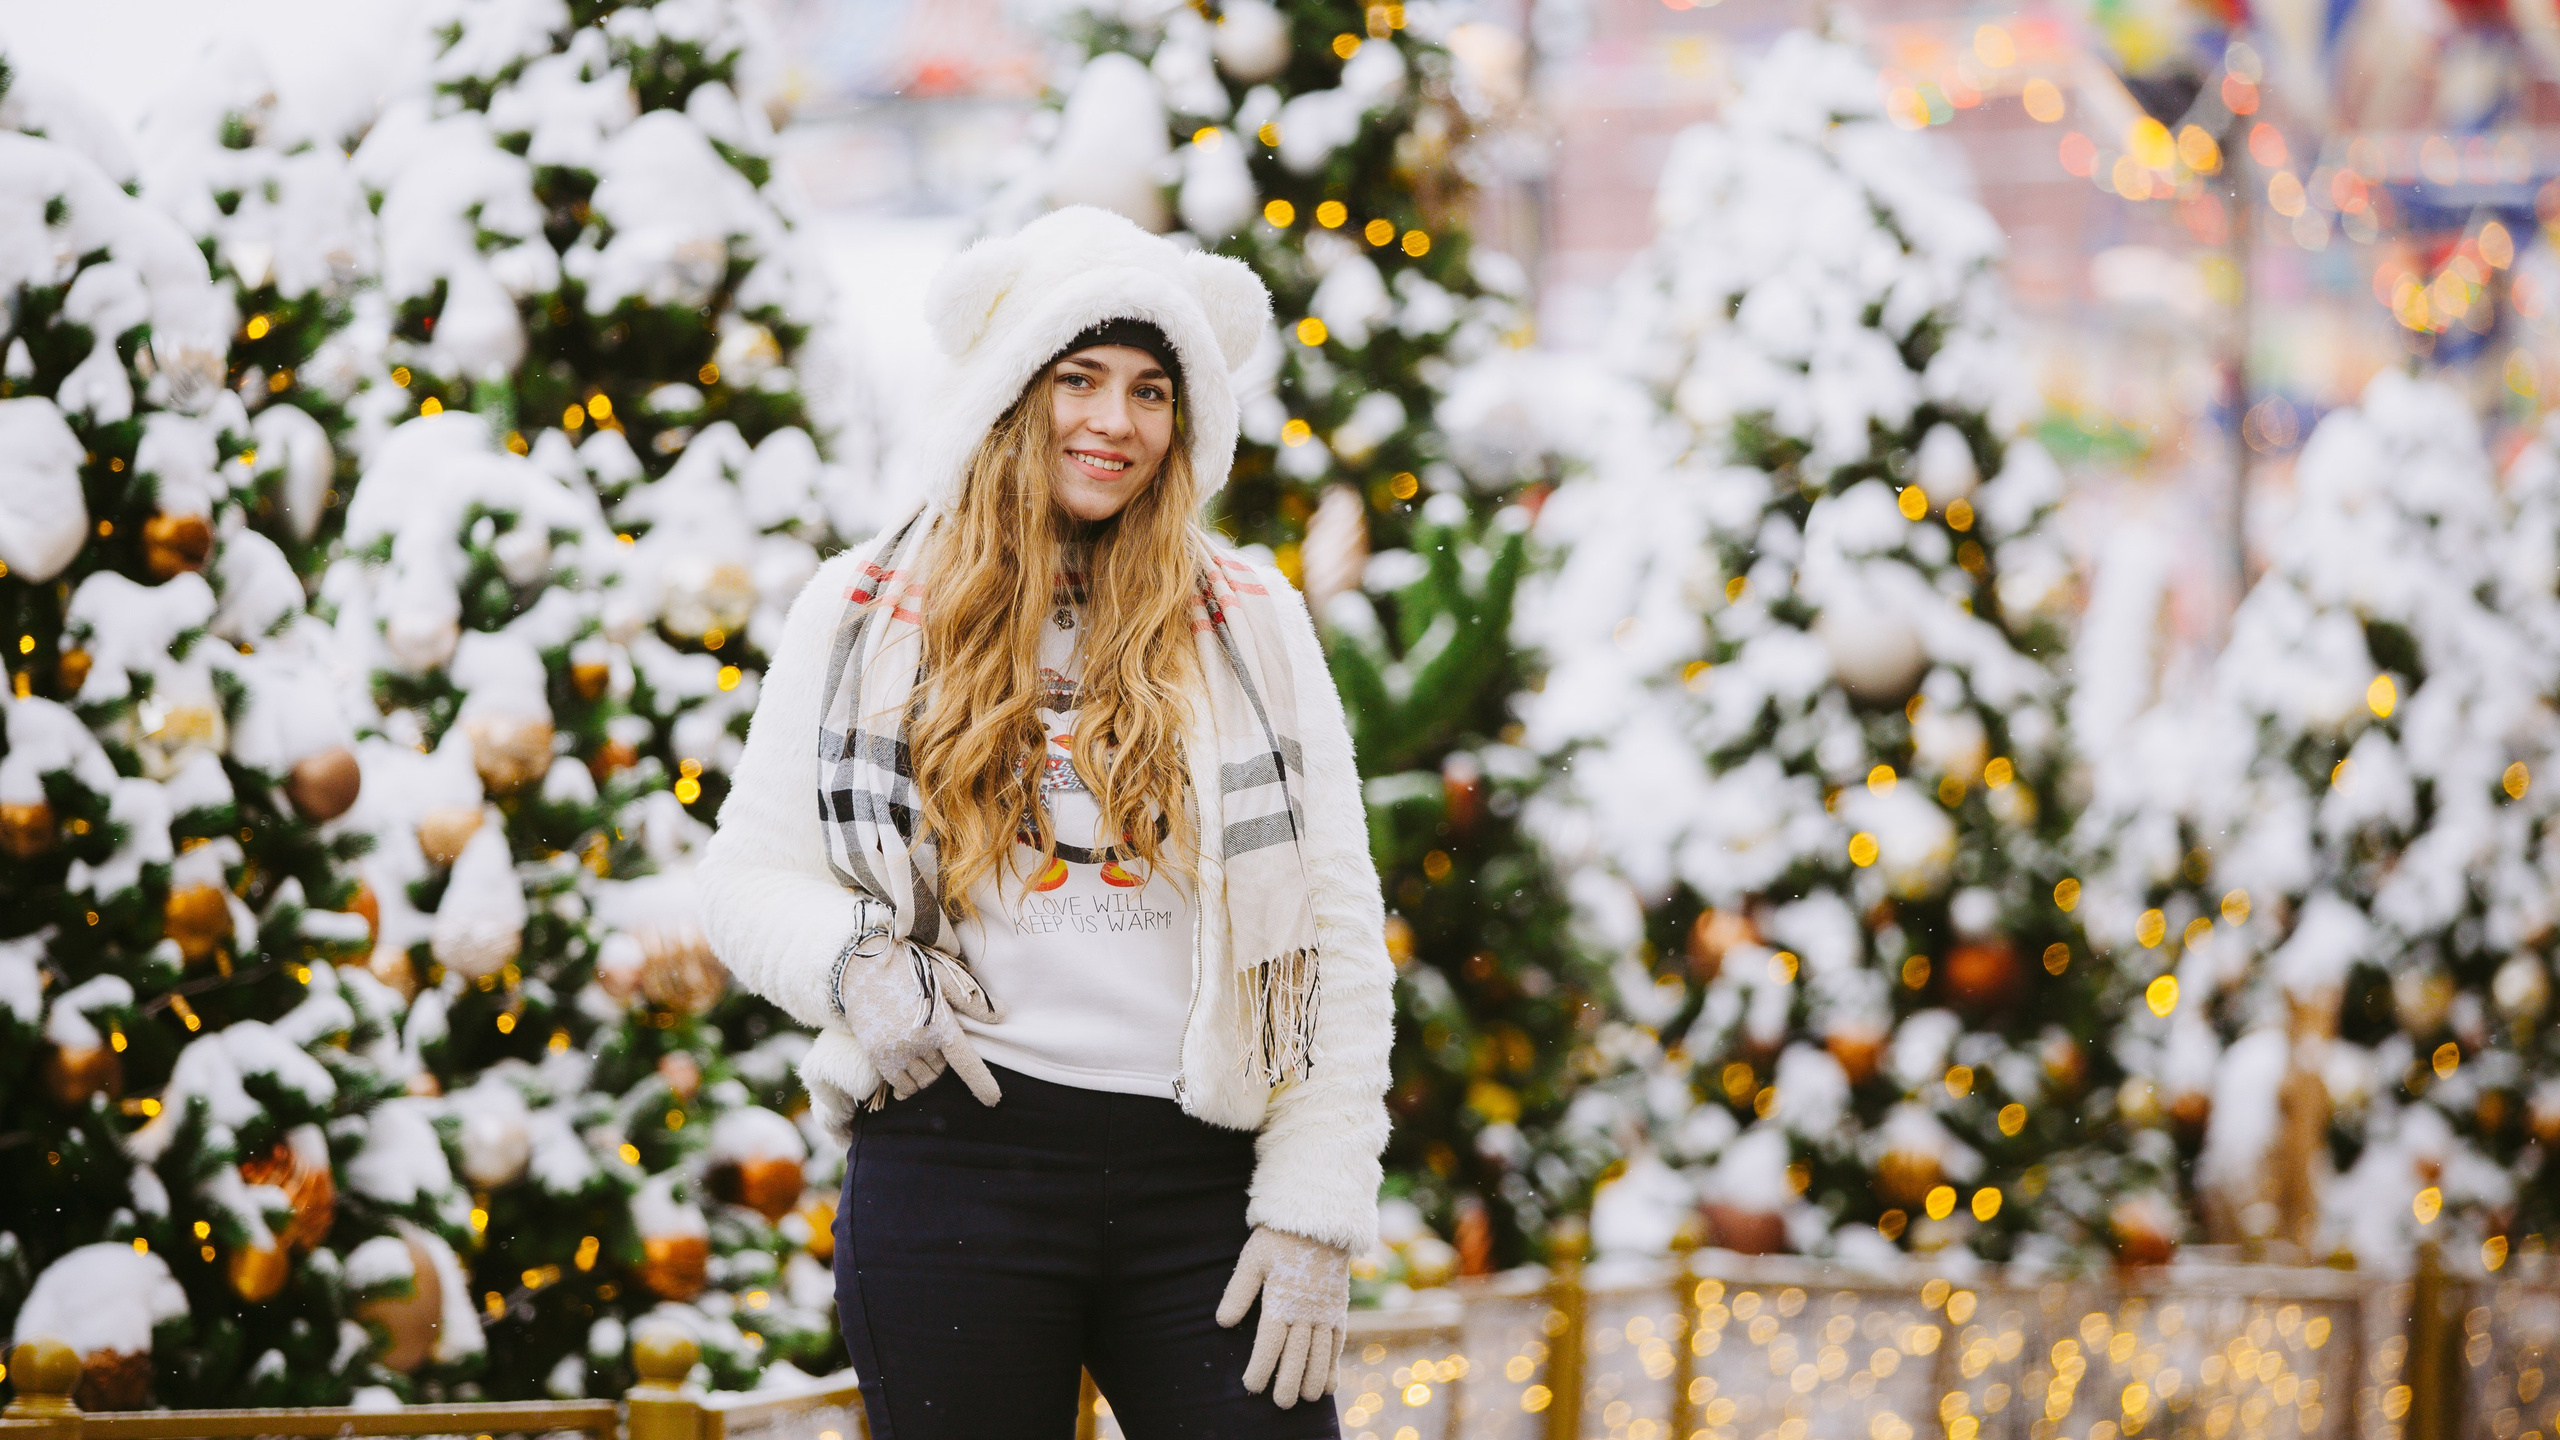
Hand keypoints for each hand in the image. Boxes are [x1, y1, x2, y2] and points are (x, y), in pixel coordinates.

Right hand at [834, 922, 1003, 1106]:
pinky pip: (902, 1086)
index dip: (981, 1083)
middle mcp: (919, 1041)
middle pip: (943, 1071)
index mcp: (940, 1022)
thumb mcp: (945, 978)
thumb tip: (1003, 1014)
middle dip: (942, 1060)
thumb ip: (973, 1001)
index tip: (993, 1100)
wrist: (862, 968)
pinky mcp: (878, 1056)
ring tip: (918, 1046)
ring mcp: (897, 1051)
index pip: (965, 1062)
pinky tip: (909, 1071)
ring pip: (924, 1080)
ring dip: (927, 1072)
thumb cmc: (909, 970)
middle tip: (931, 1036)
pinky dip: (909, 1084)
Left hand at [1215, 1226, 1350, 1406]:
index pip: (1269, 1343)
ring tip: (1304, 1400)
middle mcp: (1305, 1310)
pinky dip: (1333, 1365)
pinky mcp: (1339, 1308)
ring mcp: (1325, 1310)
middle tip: (1280, 1404)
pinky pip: (1337, 1342)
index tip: (1251, 1386)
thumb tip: (1222, 1322)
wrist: (1319, 1220)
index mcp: (1280, 1299)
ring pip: (1320, 1353)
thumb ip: (1238, 1292)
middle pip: (1296, 1354)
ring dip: (1312, 1379)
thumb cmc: (1278, 1240)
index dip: (1260, 1367)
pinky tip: (1328, 1385)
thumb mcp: (1253, 1260)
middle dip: (1287, 1382)